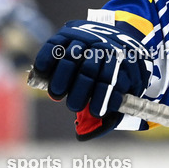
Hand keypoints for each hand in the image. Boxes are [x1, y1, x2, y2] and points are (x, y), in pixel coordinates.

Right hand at [33, 19, 150, 138]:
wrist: (115, 36)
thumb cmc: (116, 72)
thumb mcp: (124, 86)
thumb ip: (112, 110)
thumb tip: (84, 134)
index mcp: (121, 58)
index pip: (111, 78)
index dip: (103, 97)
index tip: (96, 113)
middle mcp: (102, 45)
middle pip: (88, 69)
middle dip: (80, 92)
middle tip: (74, 105)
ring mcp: (84, 37)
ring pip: (69, 57)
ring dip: (61, 79)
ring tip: (58, 94)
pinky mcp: (66, 33)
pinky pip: (53, 45)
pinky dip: (46, 59)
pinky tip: (44, 72)